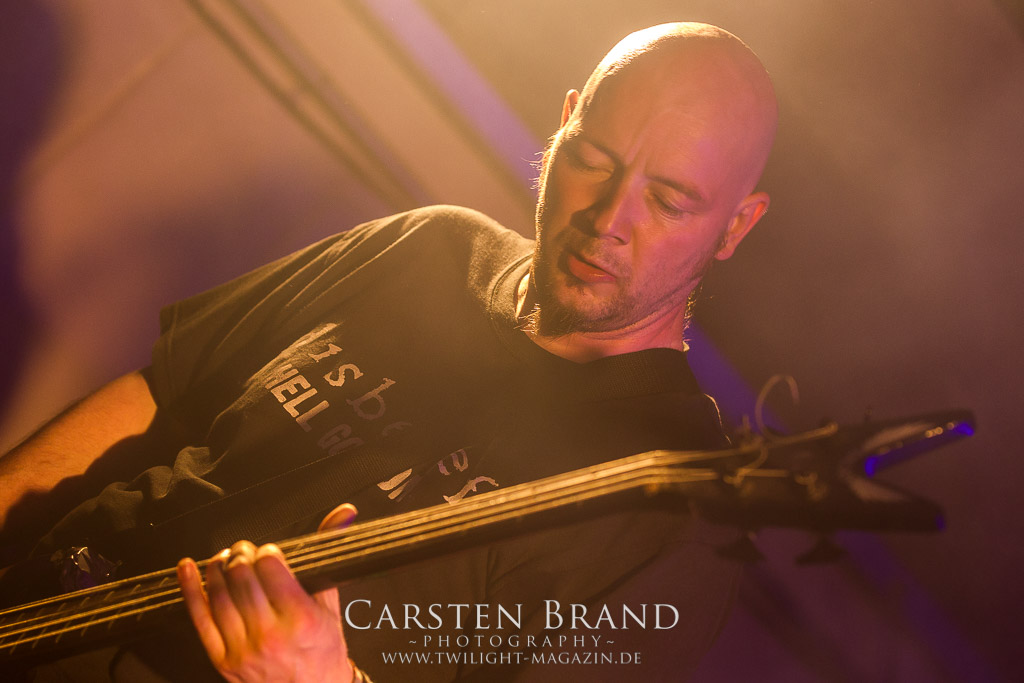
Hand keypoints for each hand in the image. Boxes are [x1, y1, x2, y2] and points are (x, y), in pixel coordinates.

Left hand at [177, 504, 358, 681]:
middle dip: (242, 554)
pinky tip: (188, 569)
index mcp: (301, 619)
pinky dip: (191, 589)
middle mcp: (271, 635)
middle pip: (242, 576)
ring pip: (219, 594)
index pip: (270, 566)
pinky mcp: (223, 661)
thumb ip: (330, 555)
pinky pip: (200, 618)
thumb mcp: (331, 604)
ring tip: (224, 558)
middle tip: (246, 551)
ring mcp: (244, 649)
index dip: (267, 551)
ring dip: (218, 567)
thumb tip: (342, 514)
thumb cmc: (323, 650)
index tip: (270, 552)